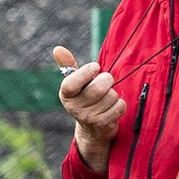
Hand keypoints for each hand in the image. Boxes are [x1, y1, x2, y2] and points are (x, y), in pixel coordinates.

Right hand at [53, 45, 122, 170]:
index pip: (71, 83)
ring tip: (106, 98)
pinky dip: (120, 105)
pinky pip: (119, 106)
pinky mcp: (102, 124)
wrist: (91, 130)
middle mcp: (74, 107)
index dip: (85, 73)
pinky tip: (112, 108)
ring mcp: (88, 117)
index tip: (95, 66)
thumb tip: (58, 49)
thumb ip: (68, 65)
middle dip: (107, 80)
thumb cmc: (84, 98)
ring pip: (111, 96)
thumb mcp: (75, 83)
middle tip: (106, 80)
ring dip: (113, 94)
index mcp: (66, 94)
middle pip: (98, 88)